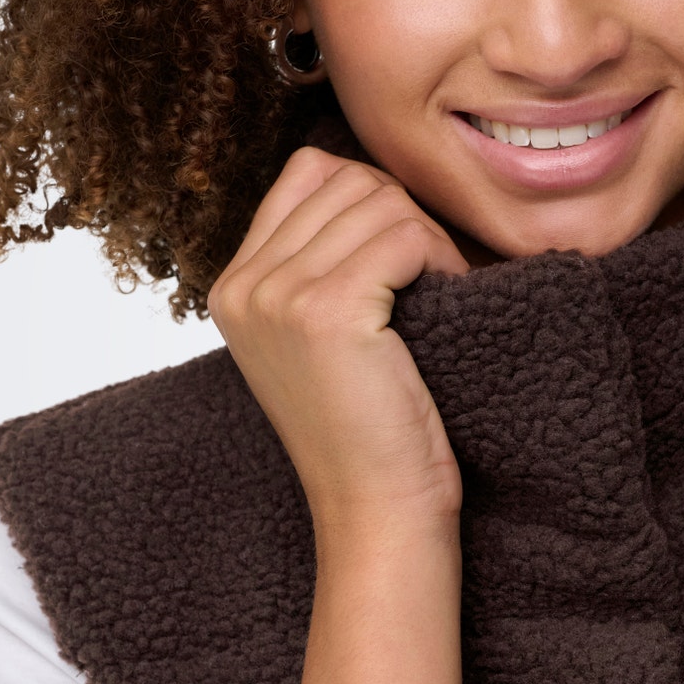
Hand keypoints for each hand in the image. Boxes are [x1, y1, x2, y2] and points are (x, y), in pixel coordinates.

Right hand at [207, 146, 469, 535]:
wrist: (377, 510)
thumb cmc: (372, 427)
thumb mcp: (323, 336)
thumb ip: (322, 260)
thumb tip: (374, 180)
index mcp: (233, 286)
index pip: (310, 173)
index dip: (374, 198)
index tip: (404, 256)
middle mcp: (242, 285)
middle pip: (347, 180)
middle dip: (407, 215)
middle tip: (435, 275)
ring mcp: (276, 297)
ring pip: (380, 201)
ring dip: (430, 238)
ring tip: (443, 292)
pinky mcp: (324, 312)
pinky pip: (404, 235)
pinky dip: (442, 259)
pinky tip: (449, 300)